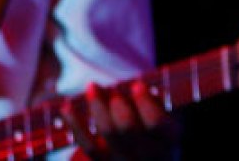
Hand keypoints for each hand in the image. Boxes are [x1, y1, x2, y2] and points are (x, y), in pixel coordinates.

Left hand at [64, 81, 181, 160]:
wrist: (150, 157)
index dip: (145, 104)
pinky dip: (75, 123)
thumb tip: (137, 84)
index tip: (136, 84)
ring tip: (92, 86)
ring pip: (106, 136)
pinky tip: (67, 106)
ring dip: (97, 108)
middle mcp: (147, 156)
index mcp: (169, 140)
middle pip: (128, 130)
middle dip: (117, 106)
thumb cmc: (160, 126)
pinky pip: (86, 145)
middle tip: (112, 88)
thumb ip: (158, 100)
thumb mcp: (171, 113)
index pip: (157, 124)